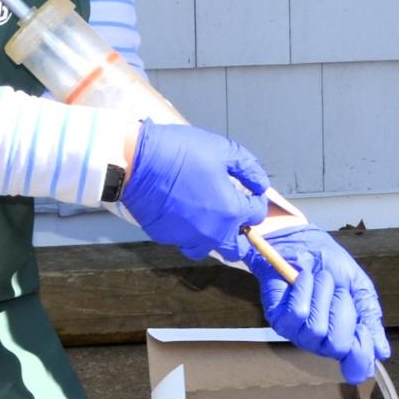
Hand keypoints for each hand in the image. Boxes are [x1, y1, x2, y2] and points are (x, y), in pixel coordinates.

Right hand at [121, 120, 269, 259]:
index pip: (257, 215)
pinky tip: (184, 212)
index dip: (256, 202)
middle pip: (237, 247)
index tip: (248, 193)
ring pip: (209, 248)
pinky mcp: (167, 238)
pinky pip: (184, 241)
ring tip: (207, 216)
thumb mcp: (223, 150)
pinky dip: (189, 231)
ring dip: (214, 237)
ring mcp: (188, 238)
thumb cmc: (180, 152)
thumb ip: (248, 169)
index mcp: (231, 211)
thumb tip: (261, 185)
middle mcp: (213, 232)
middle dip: (240, 233)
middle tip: (232, 213)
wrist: (137, 162)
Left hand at [243, 226, 389, 383]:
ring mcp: (298, 333)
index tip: (364, 327)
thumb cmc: (332, 267)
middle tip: (338, 290)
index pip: (356, 366)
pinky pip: (298, 313)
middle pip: (338, 346)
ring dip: (323, 296)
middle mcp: (322, 342)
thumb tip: (382, 352)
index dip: (363, 352)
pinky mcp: (279, 319)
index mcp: (345, 337)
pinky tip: (304, 278)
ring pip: (317, 328)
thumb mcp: (360, 288)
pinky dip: (305, 290)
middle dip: (343, 311)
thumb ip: (370, 318)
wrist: (304, 243)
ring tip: (321, 279)